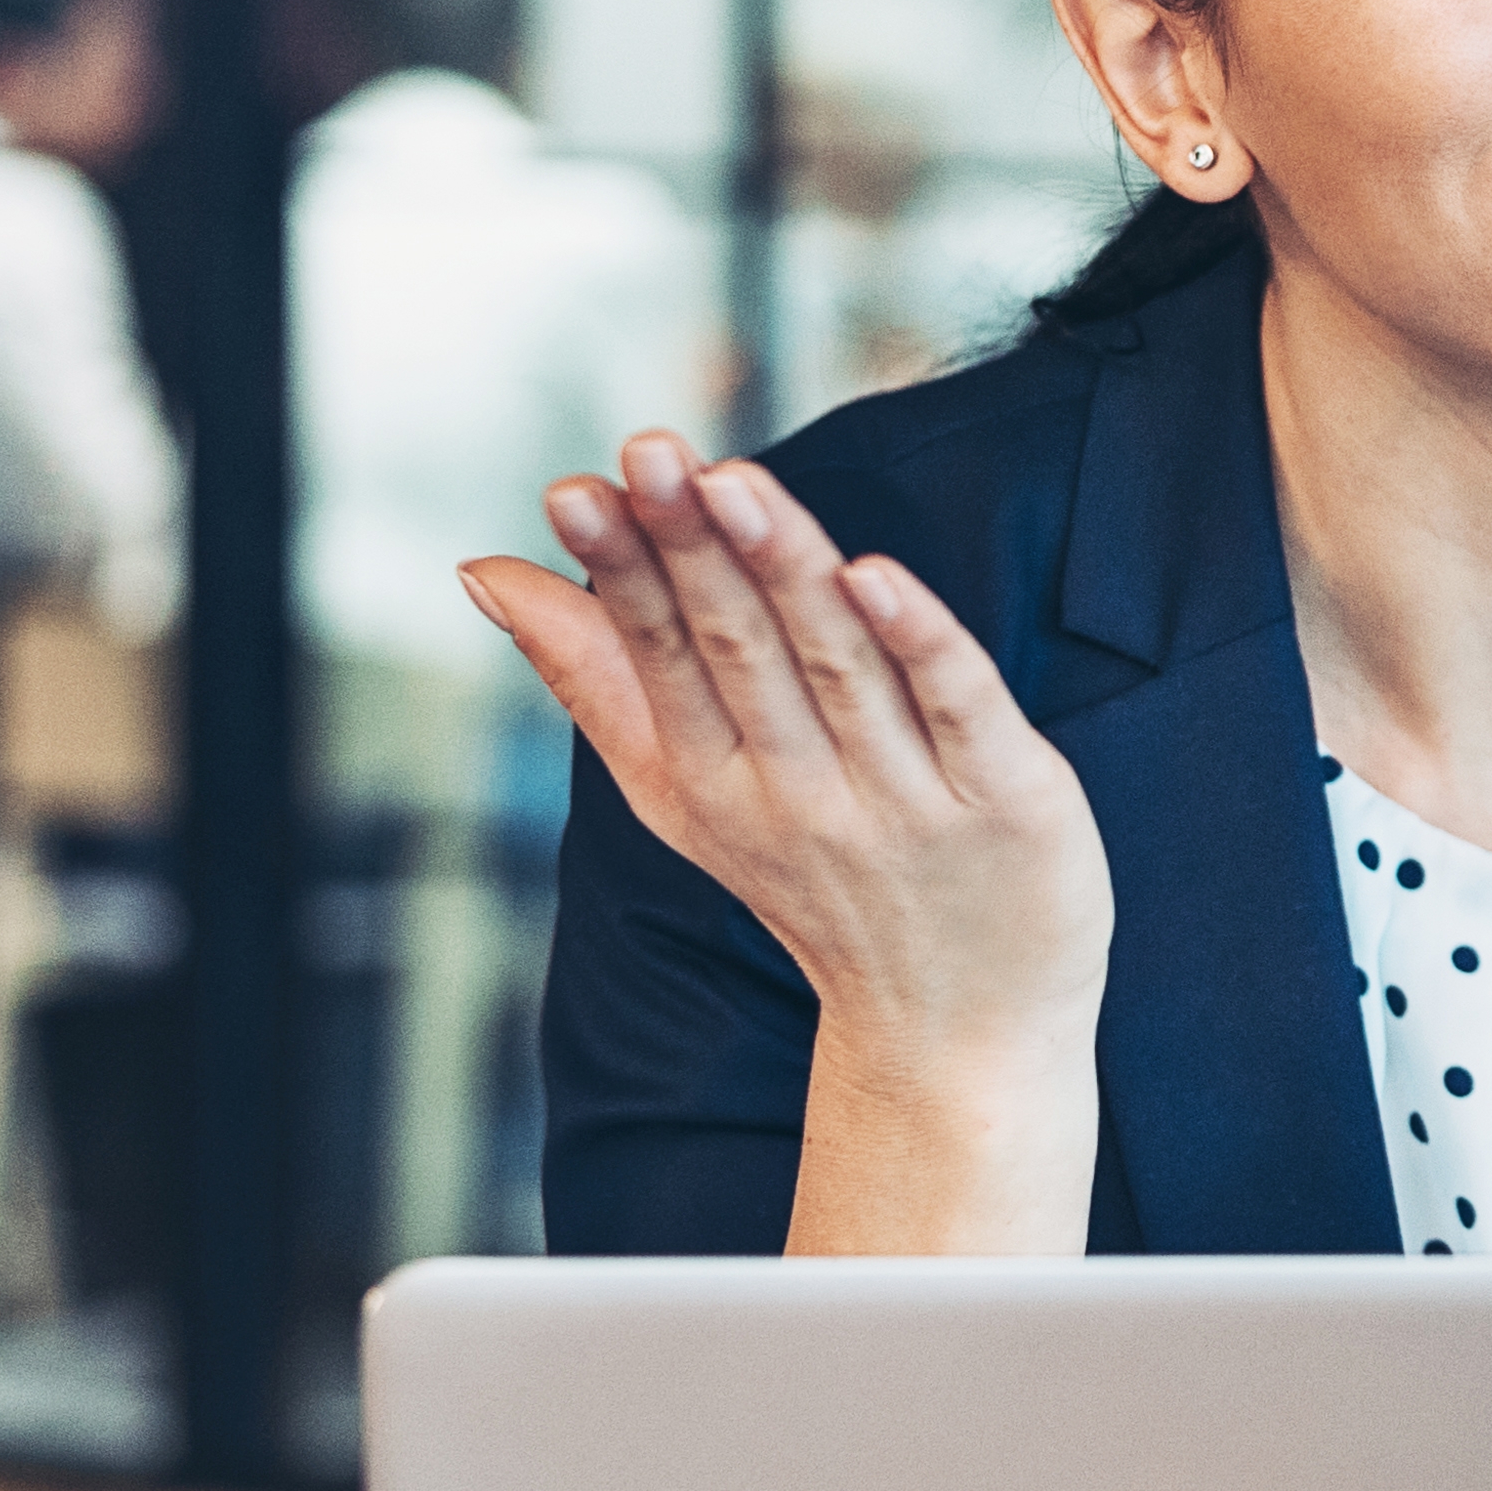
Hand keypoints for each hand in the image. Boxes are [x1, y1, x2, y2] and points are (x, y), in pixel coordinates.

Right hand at [464, 432, 1115, 1252]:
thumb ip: (598, 679)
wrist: (960, 1037)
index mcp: (715, 783)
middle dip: (689, 547)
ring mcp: (904, 799)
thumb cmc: (824, 886)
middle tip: (649, 453)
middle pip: (736, 649)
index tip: (577, 488)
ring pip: (834, 662)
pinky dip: (916, 642)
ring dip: (783, 568)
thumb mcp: (688, 797)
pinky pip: (956, 708)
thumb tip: (486, 570)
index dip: (623, 570)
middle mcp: (800, 791)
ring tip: (733, 483)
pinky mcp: (1005, 800)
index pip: (660, 657)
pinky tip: (876, 576)